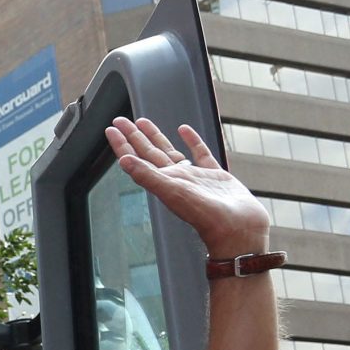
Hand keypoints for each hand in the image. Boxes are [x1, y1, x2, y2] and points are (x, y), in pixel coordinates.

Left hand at [104, 117, 270, 260]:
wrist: (237, 229)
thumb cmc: (205, 216)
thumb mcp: (172, 192)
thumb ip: (147, 176)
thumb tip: (123, 161)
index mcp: (162, 182)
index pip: (136, 159)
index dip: (123, 144)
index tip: (111, 128)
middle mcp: (175, 179)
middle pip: (149, 153)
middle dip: (134, 137)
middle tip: (120, 121)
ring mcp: (194, 177)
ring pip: (170, 152)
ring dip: (155, 138)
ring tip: (143, 122)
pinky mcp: (215, 175)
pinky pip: (200, 153)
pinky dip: (191, 141)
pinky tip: (184, 129)